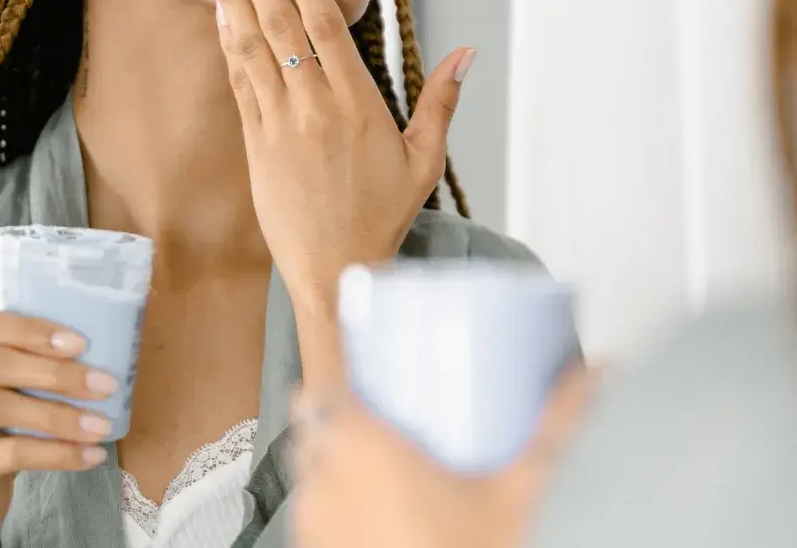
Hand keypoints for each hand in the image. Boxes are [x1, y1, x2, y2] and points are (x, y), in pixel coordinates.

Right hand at [0, 308, 117, 547]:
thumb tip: (104, 345)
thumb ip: (33, 359)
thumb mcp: (7, 383)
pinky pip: (12, 453)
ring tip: (102, 425)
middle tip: (105, 385)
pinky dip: (58, 453)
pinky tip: (91, 455)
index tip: (80, 343)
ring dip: (60, 416)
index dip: (31, 330)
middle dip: (57, 373)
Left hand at [205, 0, 473, 315]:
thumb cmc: (383, 216)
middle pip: (279, 24)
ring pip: (250, 47)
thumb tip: (467, 52)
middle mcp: (312, 104)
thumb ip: (442, 102)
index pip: (323, 24)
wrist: (335, 270)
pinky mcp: (254, 142)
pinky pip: (239, 81)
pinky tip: (221, 16)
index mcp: (356, 102)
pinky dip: (228, 44)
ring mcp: (277, 122)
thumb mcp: (424, 161)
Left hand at [292, 365, 599, 547]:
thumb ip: (557, 427)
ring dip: (332, 468)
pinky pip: (314, 522)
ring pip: (308, 478)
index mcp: (359, 448)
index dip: (336, 379)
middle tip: (379, 422)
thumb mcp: (521, 492)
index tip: (365, 379)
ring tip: (376, 473)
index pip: (319, 390)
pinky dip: (333, 512)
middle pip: (310, 431)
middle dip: (337, 421)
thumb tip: (594, 374)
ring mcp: (313, 528)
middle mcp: (324, 483)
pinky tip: (374, 522)